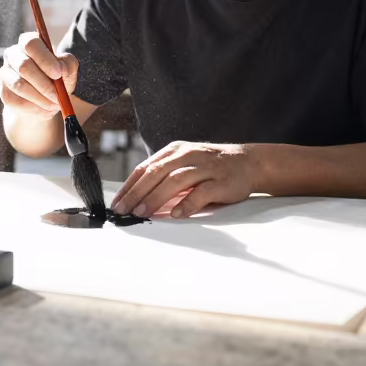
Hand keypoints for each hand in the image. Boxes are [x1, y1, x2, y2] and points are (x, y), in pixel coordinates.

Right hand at [0, 31, 78, 121]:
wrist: (45, 99)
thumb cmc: (57, 78)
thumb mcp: (67, 69)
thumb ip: (68, 64)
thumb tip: (61, 68)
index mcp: (28, 42)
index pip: (31, 44)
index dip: (44, 59)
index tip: (58, 73)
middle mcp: (12, 54)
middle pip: (23, 65)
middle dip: (44, 83)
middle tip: (58, 95)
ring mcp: (5, 74)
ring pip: (20, 85)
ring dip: (41, 97)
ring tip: (55, 103)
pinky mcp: (4, 93)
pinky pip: (18, 101)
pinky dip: (35, 107)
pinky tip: (45, 108)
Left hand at [112, 142, 259, 218]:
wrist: (248, 162)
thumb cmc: (211, 167)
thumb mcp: (185, 164)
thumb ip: (164, 177)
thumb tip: (137, 198)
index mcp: (175, 151)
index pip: (146, 167)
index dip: (130, 185)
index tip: (117, 202)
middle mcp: (187, 155)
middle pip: (156, 173)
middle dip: (137, 192)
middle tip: (124, 210)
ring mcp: (204, 167)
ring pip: (175, 181)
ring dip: (156, 197)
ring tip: (142, 212)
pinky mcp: (220, 181)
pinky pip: (201, 192)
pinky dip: (187, 203)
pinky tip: (176, 214)